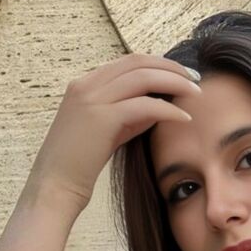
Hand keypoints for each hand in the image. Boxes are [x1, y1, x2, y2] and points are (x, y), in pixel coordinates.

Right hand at [27, 53, 202, 212]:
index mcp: (85, 84)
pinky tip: (184, 118)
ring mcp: (91, 99)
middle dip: (171, 67)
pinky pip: (144, 106)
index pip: (128, 61)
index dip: (158, 64)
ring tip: (196, 95)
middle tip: (196, 80)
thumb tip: (158, 105)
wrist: (54, 188)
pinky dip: (167, 109)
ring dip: (174, 82)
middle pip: (138, 61)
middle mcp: (86, 84)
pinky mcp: (100, 119)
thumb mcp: (106, 134)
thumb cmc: (78, 167)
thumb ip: (128, 116)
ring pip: (143, 77)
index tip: (181, 75)